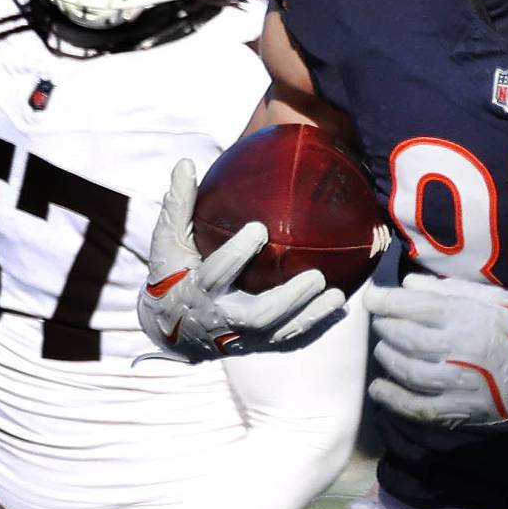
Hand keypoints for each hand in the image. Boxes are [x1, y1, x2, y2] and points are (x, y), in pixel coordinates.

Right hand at [136, 159, 344, 361]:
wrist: (171, 329)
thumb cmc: (172, 273)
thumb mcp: (167, 241)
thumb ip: (178, 205)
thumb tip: (186, 163)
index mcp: (197, 290)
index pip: (217, 273)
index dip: (237, 254)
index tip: (260, 229)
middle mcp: (221, 318)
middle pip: (258, 314)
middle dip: (288, 297)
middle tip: (315, 275)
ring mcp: (242, 337)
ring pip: (280, 331)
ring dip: (310, 314)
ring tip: (335, 294)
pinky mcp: (257, 345)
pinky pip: (290, 340)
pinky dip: (315, 326)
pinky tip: (339, 307)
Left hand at [363, 274, 507, 428]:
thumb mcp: (492, 298)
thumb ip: (448, 289)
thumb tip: (407, 283)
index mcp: (465, 316)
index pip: (411, 305)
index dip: (383, 301)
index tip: (371, 298)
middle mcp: (457, 349)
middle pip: (403, 336)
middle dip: (385, 327)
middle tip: (381, 323)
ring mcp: (456, 383)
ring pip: (405, 369)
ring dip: (387, 357)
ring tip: (383, 349)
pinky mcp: (457, 411)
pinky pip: (416, 407)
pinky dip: (392, 398)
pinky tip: (379, 388)